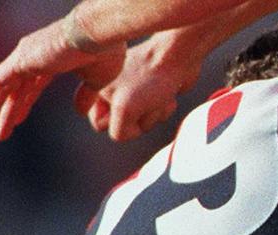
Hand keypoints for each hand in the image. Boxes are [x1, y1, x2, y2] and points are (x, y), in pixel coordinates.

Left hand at [0, 17, 124, 140]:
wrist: (99, 34)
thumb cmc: (105, 52)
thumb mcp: (97, 81)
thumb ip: (86, 95)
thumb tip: (81, 111)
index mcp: (52, 61)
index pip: (32, 86)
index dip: (23, 104)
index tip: (16, 120)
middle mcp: (35, 56)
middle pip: (13, 88)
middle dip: (3, 108)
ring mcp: (26, 57)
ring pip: (4, 87)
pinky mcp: (22, 60)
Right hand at [74, 37, 198, 141]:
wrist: (178, 57)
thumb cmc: (151, 80)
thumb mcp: (124, 110)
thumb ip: (118, 131)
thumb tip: (129, 134)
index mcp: (99, 88)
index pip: (99, 123)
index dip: (112, 122)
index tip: (122, 107)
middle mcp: (113, 88)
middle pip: (124, 125)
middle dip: (138, 120)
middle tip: (143, 102)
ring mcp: (134, 90)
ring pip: (142, 122)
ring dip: (154, 114)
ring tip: (158, 96)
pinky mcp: (154, 91)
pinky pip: (157, 114)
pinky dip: (164, 108)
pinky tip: (168, 96)